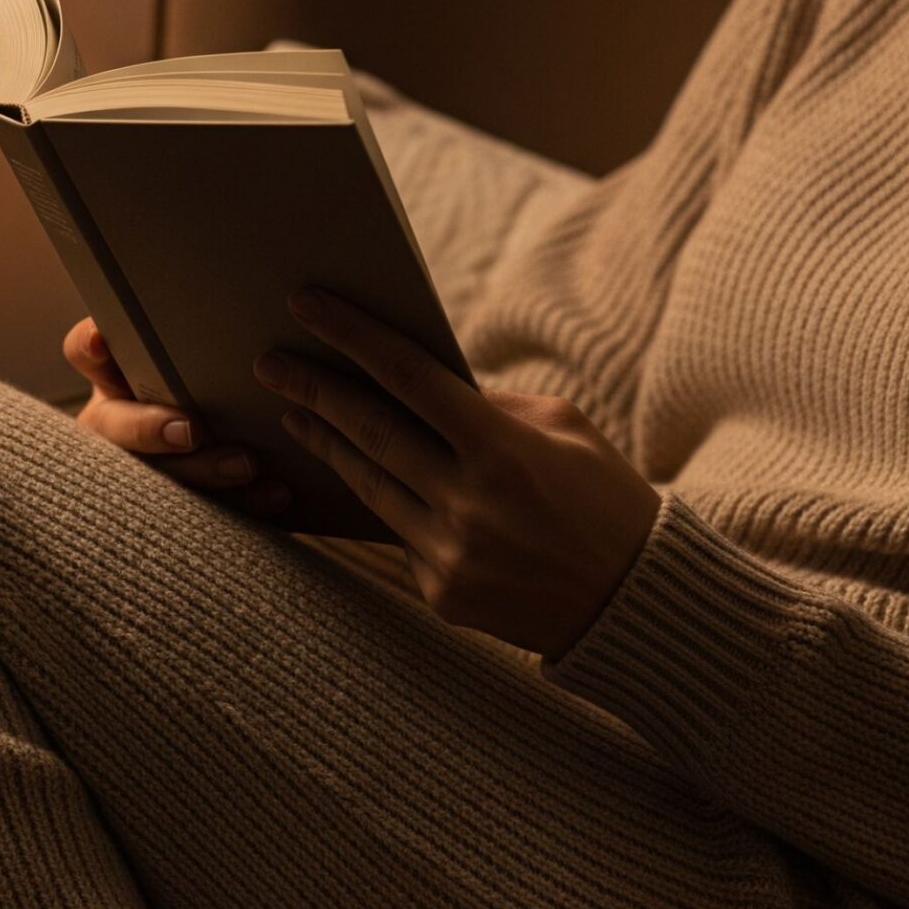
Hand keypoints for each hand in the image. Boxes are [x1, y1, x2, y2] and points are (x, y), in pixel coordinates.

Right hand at [65, 317, 291, 516]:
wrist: (250, 431)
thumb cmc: (218, 365)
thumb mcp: (203, 341)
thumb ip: (206, 319)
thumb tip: (260, 256)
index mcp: (115, 371)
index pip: (86, 351)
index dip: (91, 347)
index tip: (103, 338)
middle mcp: (120, 417)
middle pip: (115, 426)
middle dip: (151, 429)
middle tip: (190, 429)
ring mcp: (146, 464)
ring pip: (159, 475)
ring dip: (203, 470)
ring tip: (247, 462)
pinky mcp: (184, 502)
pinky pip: (207, 508)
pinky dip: (245, 501)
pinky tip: (279, 492)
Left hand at [253, 288, 660, 657]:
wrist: (639, 603)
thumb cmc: (606, 498)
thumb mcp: (566, 430)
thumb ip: (490, 404)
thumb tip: (419, 382)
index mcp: (503, 448)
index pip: (408, 377)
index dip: (351, 337)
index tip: (305, 305)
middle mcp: (468, 503)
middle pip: (369, 431)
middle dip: (314, 390)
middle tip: (269, 362)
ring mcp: (449, 554)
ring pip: (369, 485)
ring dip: (328, 444)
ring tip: (297, 414)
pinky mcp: (440, 593)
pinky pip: (400, 534)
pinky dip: (391, 503)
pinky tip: (370, 479)